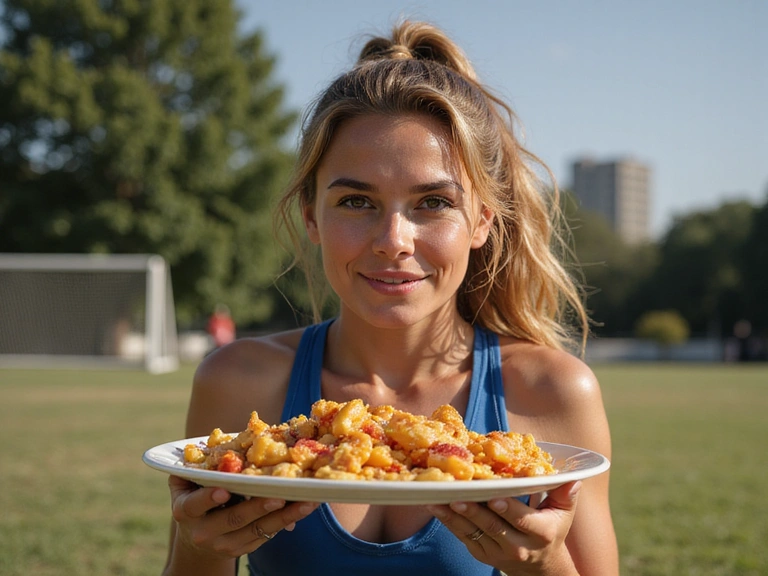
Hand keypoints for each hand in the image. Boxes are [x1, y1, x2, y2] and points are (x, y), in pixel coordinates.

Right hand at [168, 475, 318, 557]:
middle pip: (233, 519)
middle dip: (258, 508)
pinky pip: (266, 535)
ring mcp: (224, 544)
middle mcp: (203, 532)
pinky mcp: (242, 550)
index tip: (224, 489)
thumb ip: (202, 466)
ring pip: (256, 530)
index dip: (208, 498)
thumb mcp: (188, 481)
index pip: (195, 505)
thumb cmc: (195, 494)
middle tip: (279, 496)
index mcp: (186, 510)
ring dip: (284, 516)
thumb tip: (240, 447)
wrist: (195, 536)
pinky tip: (304, 508)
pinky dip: (286, 520)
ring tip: (306, 502)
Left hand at [426, 481, 580, 574]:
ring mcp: (497, 553)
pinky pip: (462, 536)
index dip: (506, 508)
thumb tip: (574, 477)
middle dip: (472, 510)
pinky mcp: (482, 555)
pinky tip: (434, 506)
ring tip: (435, 499)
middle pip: (491, 526)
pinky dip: (447, 521)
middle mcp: (517, 546)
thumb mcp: (563, 514)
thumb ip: (565, 494)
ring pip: (472, 532)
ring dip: (452, 515)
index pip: (521, 519)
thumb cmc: (552, 530)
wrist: (541, 568)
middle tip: (456, 495)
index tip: (493, 496)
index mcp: (540, 532)